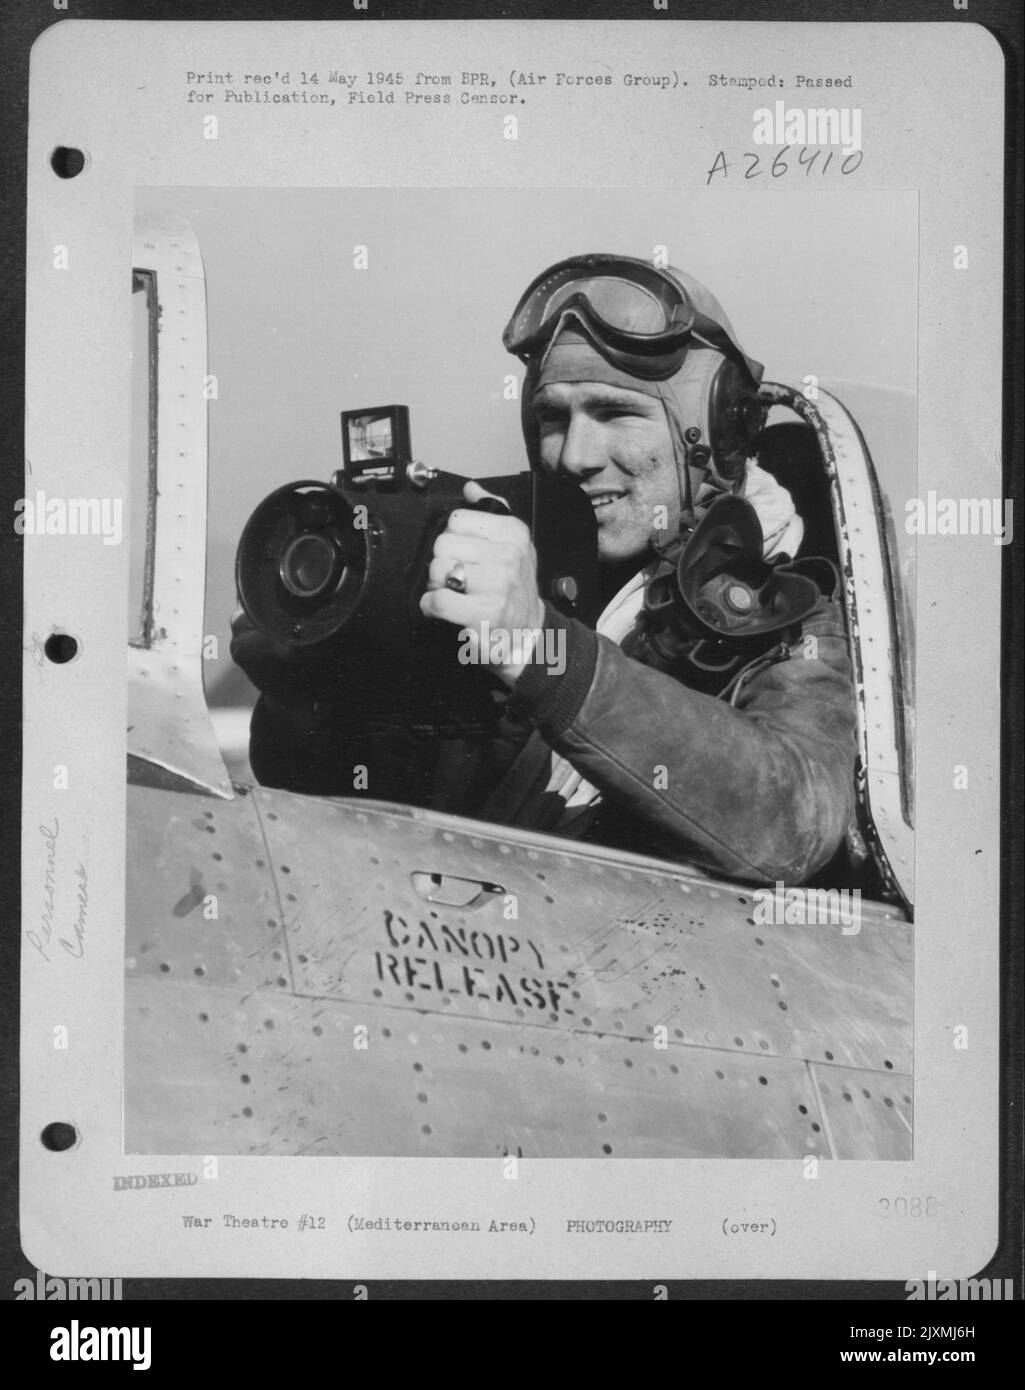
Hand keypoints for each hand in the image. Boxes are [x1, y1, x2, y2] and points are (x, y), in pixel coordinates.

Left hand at [420, 481, 545, 685]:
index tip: (463, 553)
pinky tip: (443, 608)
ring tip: (453, 593)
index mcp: (514, 534)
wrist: (528, 635)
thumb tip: (471, 488)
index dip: (453, 538)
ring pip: (437, 570)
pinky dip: (431, 606)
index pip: (457, 519)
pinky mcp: (484, 613)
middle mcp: (508, 557)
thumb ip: (492, 512)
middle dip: (442, 562)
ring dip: (437, 585)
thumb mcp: (513, 545)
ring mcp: (498, 586)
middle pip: (443, 544)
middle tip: (454, 577)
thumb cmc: (515, 590)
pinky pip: (438, 600)